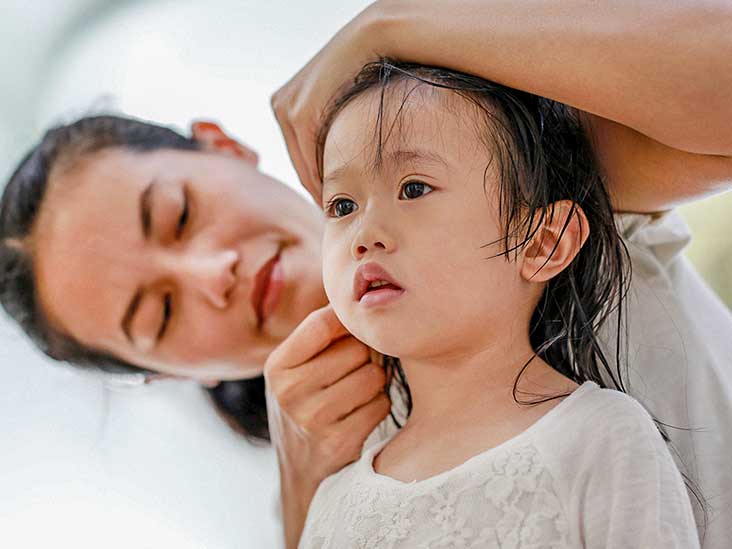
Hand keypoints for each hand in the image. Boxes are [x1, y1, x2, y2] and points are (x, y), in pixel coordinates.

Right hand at [264, 304, 389, 546]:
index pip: (323, 322)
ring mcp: (314, 419)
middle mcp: (290, 392)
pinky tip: (360, 413)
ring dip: (374, 382)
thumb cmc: (305, 404)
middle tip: (355, 368)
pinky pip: (381, 404)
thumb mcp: (294, 371)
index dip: (348, 320)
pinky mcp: (340, 441)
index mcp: (277, 367)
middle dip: (363, 356)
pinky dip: (378, 406)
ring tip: (356, 392)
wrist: (301, 470)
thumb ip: (318, 336)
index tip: (356, 327)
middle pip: (355, 349)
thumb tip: (356, 294)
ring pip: (373, 376)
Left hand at [271, 2, 383, 203]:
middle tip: (336, 214)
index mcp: (284, 104)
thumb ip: (332, 128)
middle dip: (317, 189)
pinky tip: (338, 195)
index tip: (334, 202)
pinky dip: (322, 180)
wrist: (370, 42)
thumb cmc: (364, 73)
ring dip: (320, 190)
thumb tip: (337, 160)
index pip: (299, 156)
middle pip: (299, 163)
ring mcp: (286, 109)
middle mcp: (280, 106)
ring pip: (303, 165)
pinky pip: (309, 158)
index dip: (316, 182)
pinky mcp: (299, 114)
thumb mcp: (340, 104)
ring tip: (339, 211)